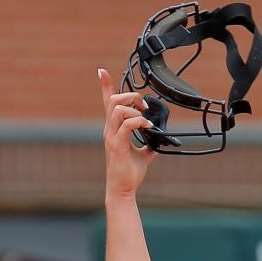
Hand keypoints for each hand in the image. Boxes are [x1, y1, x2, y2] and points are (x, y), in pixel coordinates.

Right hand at [99, 67, 156, 198]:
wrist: (123, 189)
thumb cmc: (129, 173)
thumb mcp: (143, 154)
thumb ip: (148, 142)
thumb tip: (159, 138)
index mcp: (114, 129)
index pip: (107, 103)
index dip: (105, 85)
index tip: (102, 71)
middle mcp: (110, 130)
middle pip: (114, 100)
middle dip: (130, 96)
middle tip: (144, 106)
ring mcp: (112, 137)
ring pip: (117, 108)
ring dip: (134, 108)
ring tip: (146, 118)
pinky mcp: (117, 145)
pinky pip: (126, 124)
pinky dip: (138, 121)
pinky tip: (147, 126)